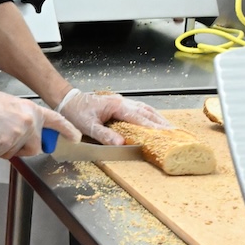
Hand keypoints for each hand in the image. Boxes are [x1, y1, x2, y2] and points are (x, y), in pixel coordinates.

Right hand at [0, 75, 80, 158]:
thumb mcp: (9, 104)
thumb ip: (21, 118)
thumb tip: (20, 129)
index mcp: (31, 111)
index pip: (56, 121)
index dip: (67, 130)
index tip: (75, 137)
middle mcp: (28, 125)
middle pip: (35, 147)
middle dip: (24, 148)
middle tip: (9, 141)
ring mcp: (17, 138)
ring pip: (14, 153)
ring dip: (3, 148)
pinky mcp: (3, 148)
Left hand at [57, 89, 171, 144]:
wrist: (68, 100)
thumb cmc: (76, 112)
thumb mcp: (87, 125)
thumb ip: (104, 135)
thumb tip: (121, 143)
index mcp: (116, 106)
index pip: (140, 118)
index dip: (154, 127)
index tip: (167, 135)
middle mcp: (122, 102)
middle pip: (147, 112)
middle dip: (162, 123)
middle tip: (176, 134)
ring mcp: (122, 102)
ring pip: (145, 109)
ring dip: (158, 119)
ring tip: (170, 129)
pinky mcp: (120, 105)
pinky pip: (139, 109)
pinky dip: (150, 116)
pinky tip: (154, 122)